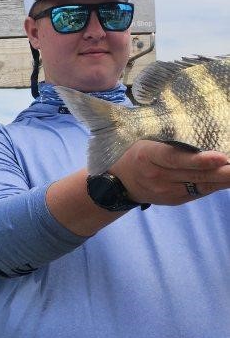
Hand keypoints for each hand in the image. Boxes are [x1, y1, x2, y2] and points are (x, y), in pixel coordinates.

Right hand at [111, 141, 229, 205]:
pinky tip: (227, 179)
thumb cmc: (136, 154)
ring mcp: (165, 191)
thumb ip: (168, 142)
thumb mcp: (145, 141)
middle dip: (222, 172)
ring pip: (201, 185)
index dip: (200, 160)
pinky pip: (199, 192)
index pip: (176, 159)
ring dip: (223, 180)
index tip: (222, 157)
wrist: (119, 183)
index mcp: (147, 156)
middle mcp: (156, 176)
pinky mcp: (174, 200)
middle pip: (194, 175)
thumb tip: (201, 137)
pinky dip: (216, 185)